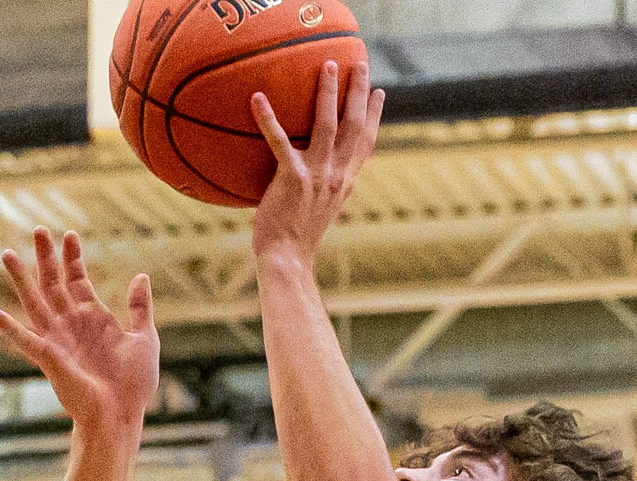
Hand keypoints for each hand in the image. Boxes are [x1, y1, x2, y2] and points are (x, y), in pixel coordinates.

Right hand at [0, 228, 159, 431]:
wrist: (121, 414)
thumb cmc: (133, 384)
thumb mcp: (144, 338)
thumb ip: (139, 307)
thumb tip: (141, 275)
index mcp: (93, 318)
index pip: (77, 279)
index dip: (73, 257)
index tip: (69, 233)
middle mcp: (71, 325)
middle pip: (53, 284)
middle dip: (45, 257)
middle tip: (38, 229)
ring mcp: (57, 340)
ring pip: (35, 302)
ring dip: (21, 280)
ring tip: (7, 254)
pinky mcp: (50, 358)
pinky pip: (27, 341)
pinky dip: (11, 329)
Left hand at [248, 60, 383, 266]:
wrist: (288, 260)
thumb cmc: (295, 239)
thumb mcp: (318, 210)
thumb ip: (321, 188)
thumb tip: (313, 176)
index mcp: (345, 182)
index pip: (366, 143)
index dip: (374, 115)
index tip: (379, 92)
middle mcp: (337, 175)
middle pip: (355, 125)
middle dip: (359, 92)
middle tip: (360, 64)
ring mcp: (317, 176)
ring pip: (328, 125)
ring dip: (329, 92)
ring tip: (328, 65)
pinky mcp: (292, 179)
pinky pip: (279, 142)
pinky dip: (268, 118)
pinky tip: (257, 97)